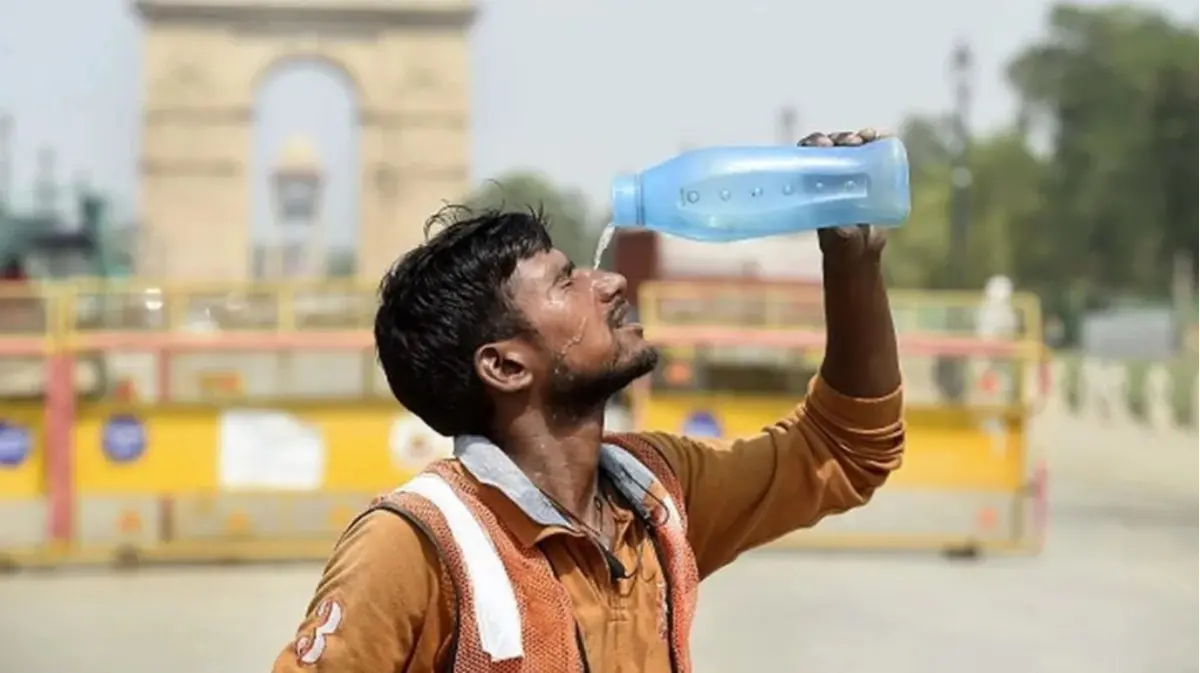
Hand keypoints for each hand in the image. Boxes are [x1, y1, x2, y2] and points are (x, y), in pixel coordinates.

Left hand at [798, 129, 888, 261]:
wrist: (860, 249)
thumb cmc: (841, 244)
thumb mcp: (837, 238)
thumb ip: (838, 232)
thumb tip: (843, 229)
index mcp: (812, 183)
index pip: (807, 154)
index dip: (814, 143)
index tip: (825, 144)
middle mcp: (829, 174)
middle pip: (831, 146)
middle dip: (839, 138)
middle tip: (851, 141)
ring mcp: (850, 172)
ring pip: (851, 146)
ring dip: (857, 136)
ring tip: (865, 137)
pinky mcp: (871, 174)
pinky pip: (873, 152)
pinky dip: (877, 140)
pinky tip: (880, 136)